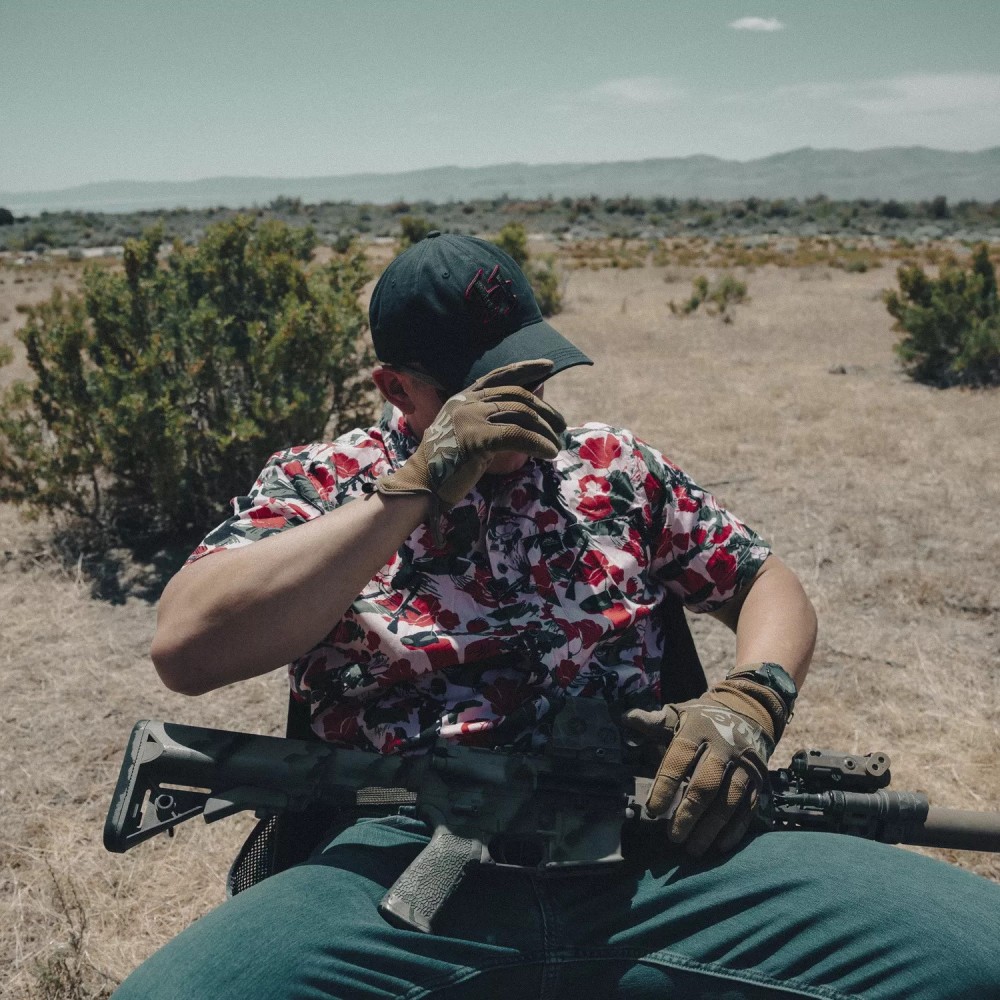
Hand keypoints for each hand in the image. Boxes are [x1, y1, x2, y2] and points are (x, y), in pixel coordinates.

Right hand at [376, 360, 565, 508]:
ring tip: (557, 445)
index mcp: (464, 398)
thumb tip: (525, 417)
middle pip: (517, 397)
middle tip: (561, 426)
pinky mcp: (476, 438)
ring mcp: (470, 418)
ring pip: (520, 416)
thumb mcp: (465, 432)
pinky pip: (517, 436)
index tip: (549, 365)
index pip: (499, 375)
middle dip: (544, 410)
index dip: (526, 369)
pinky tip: (548, 453)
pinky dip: (537, 444)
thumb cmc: (446, 465)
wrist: (421, 484)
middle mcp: (467, 402)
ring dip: (545, 431)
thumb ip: (486, 419)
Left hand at [623, 670, 789, 856]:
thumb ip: (654, 722)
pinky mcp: (759, 780)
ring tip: (693, 848)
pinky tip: (720, 846)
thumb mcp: (679, 714)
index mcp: (698, 729)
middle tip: (673, 837)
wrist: (747, 712)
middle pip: (706, 784)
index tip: (653, 810)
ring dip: (711, 827)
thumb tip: (627, 717)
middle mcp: (724, 746)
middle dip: (689, 812)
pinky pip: (749, 807)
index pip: (680, 757)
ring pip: (728, 800)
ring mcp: (744, 764)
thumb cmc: (702, 720)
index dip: (666, 784)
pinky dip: (736, 828)